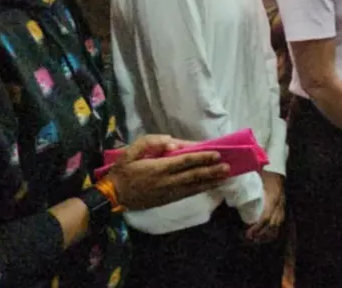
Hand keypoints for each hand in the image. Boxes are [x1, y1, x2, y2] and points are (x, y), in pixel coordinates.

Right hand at [106, 135, 230, 210]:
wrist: (113, 196)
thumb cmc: (122, 171)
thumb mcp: (130, 152)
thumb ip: (150, 143)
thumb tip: (171, 142)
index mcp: (159, 167)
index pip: (186, 161)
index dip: (202, 157)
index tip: (217, 154)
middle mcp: (167, 181)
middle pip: (194, 175)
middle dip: (212, 170)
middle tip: (228, 166)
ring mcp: (169, 192)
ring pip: (194, 186)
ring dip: (211, 181)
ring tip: (226, 176)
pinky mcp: (168, 199)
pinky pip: (188, 194)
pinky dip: (202, 189)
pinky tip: (212, 185)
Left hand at [245, 172, 284, 242]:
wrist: (277, 166)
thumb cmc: (264, 172)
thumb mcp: (254, 178)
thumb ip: (244, 185)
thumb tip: (229, 190)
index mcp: (272, 198)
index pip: (266, 217)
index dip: (257, 228)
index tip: (248, 233)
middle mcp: (279, 204)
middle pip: (273, 224)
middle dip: (261, 233)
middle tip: (249, 238)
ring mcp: (282, 205)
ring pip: (278, 225)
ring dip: (267, 234)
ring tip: (256, 239)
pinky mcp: (282, 206)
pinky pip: (280, 222)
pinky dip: (273, 230)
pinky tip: (265, 235)